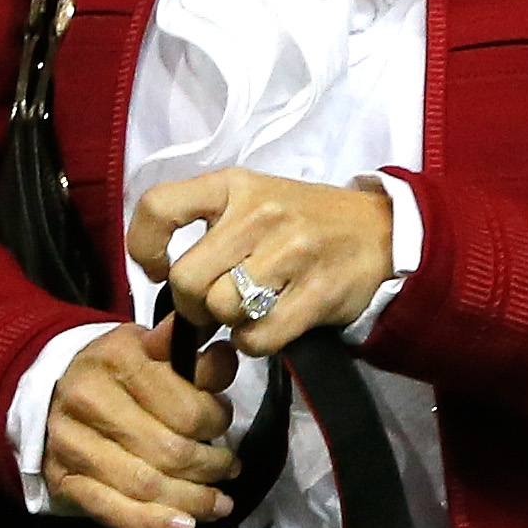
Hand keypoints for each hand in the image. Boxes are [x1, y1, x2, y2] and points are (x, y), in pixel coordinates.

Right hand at [41, 321, 236, 527]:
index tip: (224, 424)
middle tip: (229, 469)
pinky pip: (112, 510)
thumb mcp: (157, 352)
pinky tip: (183, 526)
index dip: (217, 422)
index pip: (186, 408)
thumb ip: (196, 361)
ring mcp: (72, 443)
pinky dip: (152, 523)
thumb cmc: (118, 373)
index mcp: (119, 359)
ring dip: (191, 500)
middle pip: (168, 451)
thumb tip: (225, 358)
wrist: (55, 391)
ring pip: (145, 485)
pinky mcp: (63, 479)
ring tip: (218, 503)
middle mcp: (88, 399)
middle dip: (210, 467)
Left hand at [132, 168, 397, 357]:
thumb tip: (160, 329)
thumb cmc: (302, 221)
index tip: (160, 269)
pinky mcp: (318, 290)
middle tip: (214, 305)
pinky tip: (270, 326)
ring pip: (221, 309)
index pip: (160, 207)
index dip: (144, 247)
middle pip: (187, 279)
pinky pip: (258, 336)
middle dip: (192, 305)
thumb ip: (205, 248)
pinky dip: (255, 342)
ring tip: (249, 311)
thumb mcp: (252, 208)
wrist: (382, 231)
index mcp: (234, 185)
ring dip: (228, 324)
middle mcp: (260, 212)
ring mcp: (292, 250)